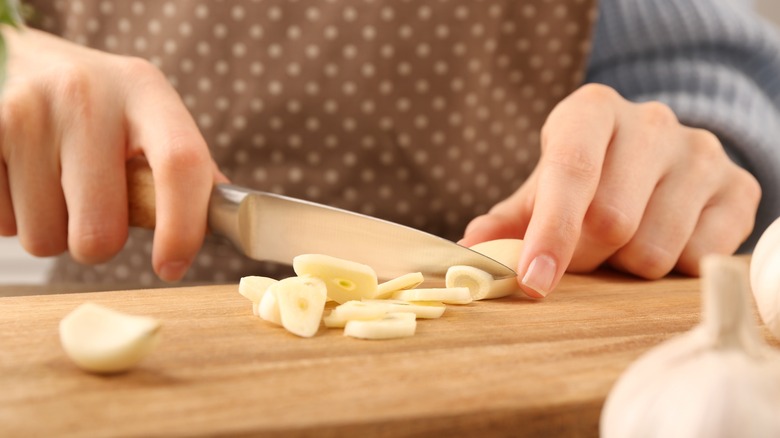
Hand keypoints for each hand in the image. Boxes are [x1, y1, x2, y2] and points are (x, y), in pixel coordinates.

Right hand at [0, 28, 225, 281]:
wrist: (14, 60)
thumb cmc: (92, 101)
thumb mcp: (146, 111)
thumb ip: (184, 163)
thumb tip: (230, 213)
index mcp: (144, 91)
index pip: (181, 164)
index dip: (182, 227)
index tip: (171, 266)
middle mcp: (85, 96)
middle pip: (99, 233)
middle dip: (97, 241)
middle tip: (92, 206)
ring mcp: (23, 113)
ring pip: (44, 240)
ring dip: (51, 229)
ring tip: (51, 181)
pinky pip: (1, 226)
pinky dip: (12, 216)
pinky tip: (20, 176)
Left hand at [461, 84, 760, 297]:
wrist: (656, 160)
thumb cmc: (586, 178)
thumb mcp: (541, 189)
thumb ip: (507, 220)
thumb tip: (469, 249)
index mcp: (591, 111)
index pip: (571, 172)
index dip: (550, 232)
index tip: (533, 282)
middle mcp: (650, 122)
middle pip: (612, 220)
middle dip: (584, 257)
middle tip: (579, 258)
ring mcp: (701, 152)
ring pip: (653, 248)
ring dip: (627, 267)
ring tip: (622, 243)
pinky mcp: (740, 187)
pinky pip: (698, 258)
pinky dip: (670, 268)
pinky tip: (662, 240)